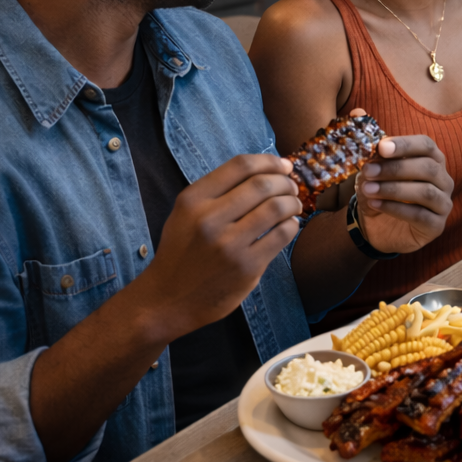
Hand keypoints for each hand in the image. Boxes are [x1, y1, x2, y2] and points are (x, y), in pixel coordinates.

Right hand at [141, 154, 300, 337]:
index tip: (284, 166)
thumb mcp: (187, 213)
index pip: (241, 165)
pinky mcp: (246, 267)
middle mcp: (209, 219)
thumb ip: (219, 190)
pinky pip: (282, 234)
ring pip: (276, 207)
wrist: (167, 300)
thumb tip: (268, 170)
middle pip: (262, 184)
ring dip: (292, 202)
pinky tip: (288, 226)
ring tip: (293, 205)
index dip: (270, 161)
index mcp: (193, 200)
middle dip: (285, 182)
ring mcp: (228, 244)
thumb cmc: (183, 251)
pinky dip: (292, 225)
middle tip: (291, 187)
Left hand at [355, 136, 454, 253]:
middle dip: (395, 168)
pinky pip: (420, 215)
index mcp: (432, 158)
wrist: (376, 225)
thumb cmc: (379, 189)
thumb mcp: (371, 166)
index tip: (380, 147)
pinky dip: (396, 209)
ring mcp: (443, 203)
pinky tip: (375, 205)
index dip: (405, 144)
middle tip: (368, 171)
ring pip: (425, 191)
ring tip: (368, 189)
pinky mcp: (437, 226)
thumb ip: (368, 140)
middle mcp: (443, 179)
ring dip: (394, 189)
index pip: (426, 145)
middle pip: (426, 168)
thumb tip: (356, 111)